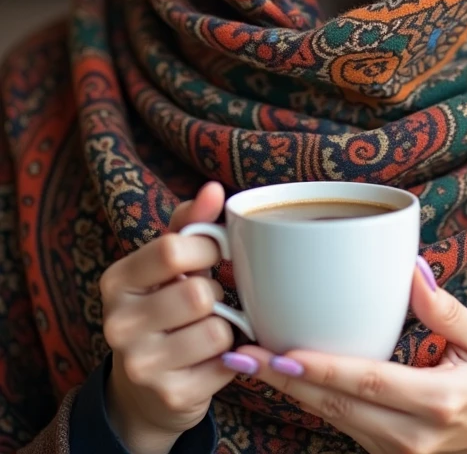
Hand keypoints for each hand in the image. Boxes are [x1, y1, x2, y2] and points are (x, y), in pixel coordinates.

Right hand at [100, 182, 237, 453]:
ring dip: (225, 326)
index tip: (213, 254)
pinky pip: (226, 363)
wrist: (146, 387)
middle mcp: (118, 324)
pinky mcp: (170, 396)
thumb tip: (214, 189)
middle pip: (198, 293)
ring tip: (207, 327)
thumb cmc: (164, 305)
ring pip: (216, 329)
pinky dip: (230, 356)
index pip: (171, 249)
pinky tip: (211, 357)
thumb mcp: (169, 262)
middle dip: (215, 293)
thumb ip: (191, 222)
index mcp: (115, 281)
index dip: (207, 248)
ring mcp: (141, 365)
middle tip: (206, 301)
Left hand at [233, 257, 466, 453]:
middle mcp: (411, 436)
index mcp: (437, 402)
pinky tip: (282, 378)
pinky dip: (309, 401)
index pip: (369, 383)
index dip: (323, 369)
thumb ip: (446, 309)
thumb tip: (410, 270)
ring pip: (332, 420)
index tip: (282, 351)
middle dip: (285, 381)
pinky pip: (340, 425)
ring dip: (289, 392)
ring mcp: (395, 452)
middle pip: (337, 406)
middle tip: (242, 354)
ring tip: (247, 362)